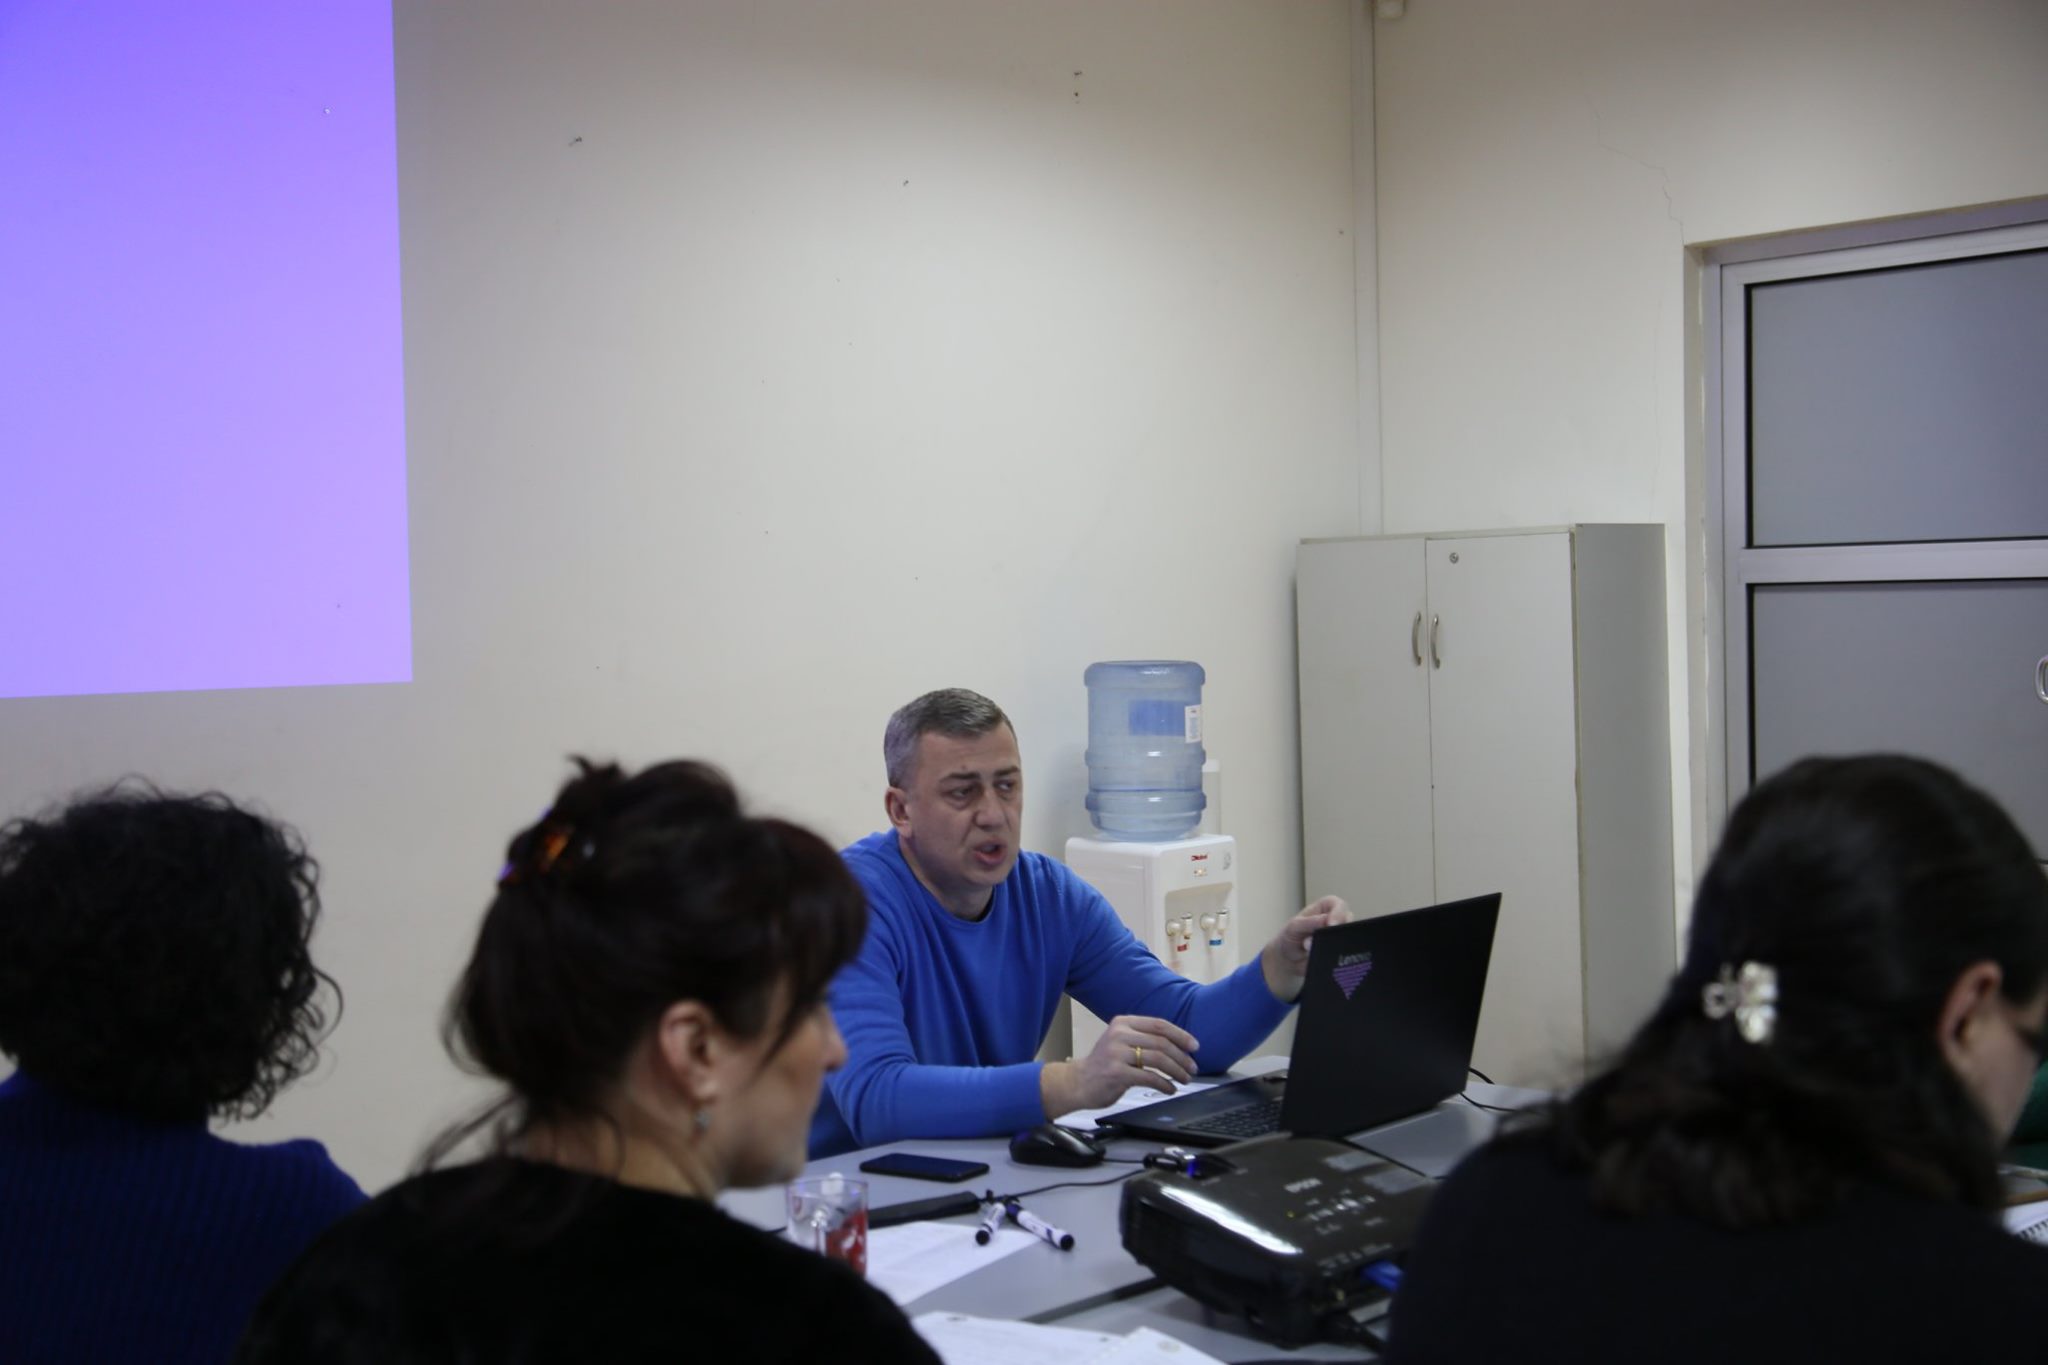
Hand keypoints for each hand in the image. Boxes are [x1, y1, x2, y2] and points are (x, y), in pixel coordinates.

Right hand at [1040, 1015, 1199, 1117]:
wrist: (1076, 1083)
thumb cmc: (1103, 1065)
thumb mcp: (1120, 1042)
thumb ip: (1143, 1039)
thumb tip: (1178, 1046)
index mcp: (1123, 1023)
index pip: (1159, 1025)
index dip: (1181, 1035)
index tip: (1194, 1046)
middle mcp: (1119, 1035)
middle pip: (1162, 1043)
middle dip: (1182, 1057)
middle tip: (1192, 1068)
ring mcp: (1117, 1054)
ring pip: (1159, 1059)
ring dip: (1177, 1071)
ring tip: (1184, 1079)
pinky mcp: (1117, 1073)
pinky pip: (1150, 1078)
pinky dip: (1165, 1084)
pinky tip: (1170, 1089)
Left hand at [1261, 896, 1350, 1001]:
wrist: (1287, 959)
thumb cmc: (1290, 936)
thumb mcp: (1294, 927)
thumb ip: (1309, 922)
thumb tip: (1326, 920)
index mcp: (1324, 908)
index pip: (1338, 904)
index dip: (1338, 912)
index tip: (1331, 924)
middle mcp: (1335, 921)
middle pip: (1348, 921)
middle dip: (1336, 930)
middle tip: (1323, 940)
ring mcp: (1338, 936)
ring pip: (1348, 937)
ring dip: (1334, 944)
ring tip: (1312, 950)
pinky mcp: (1339, 951)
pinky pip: (1345, 952)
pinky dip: (1336, 956)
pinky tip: (1323, 958)